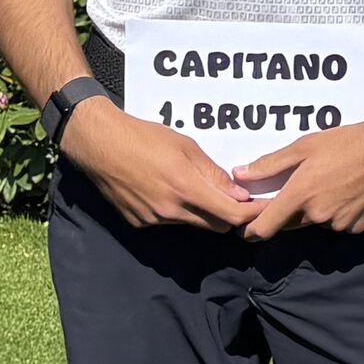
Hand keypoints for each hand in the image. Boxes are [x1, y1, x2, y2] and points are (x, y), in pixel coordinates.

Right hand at [60, 99, 255, 230]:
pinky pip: (169, 223)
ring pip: (193, 225)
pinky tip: (170, 192)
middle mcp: (170, 211)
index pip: (231, 216)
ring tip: (200, 190)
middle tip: (239, 201)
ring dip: (204, 214)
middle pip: (216, 226)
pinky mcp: (138, 223)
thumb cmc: (144, 137)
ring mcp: (153, 220)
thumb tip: (240, 194)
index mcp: (186, 189)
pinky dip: (179, 212)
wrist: (98, 144)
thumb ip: (214, 174)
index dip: (252, 215)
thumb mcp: (186, 147)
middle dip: (232, 217)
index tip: (264, 209)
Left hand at [232, 117, 363, 239]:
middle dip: (289, 213)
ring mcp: (339, 223)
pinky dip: (338, 213)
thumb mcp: (305, 147)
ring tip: (330, 184)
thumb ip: (270, 164)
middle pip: (291, 224)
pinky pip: (339, 224)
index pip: (265, 228)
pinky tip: (348, 192)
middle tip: (300, 189)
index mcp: (300, 195)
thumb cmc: (348, 143)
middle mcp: (317, 215)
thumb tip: (240, 174)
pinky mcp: (358, 226)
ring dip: (316, 212)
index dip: (252, 231)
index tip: (247, 229)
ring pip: (317, 223)